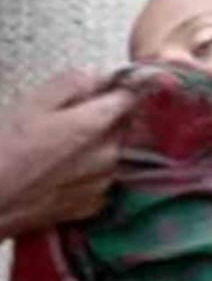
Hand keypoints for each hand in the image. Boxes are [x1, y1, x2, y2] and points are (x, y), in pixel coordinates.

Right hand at [0, 70, 134, 239]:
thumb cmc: (3, 150)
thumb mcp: (31, 104)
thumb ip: (71, 85)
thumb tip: (98, 77)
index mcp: (95, 126)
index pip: (129, 99)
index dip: (123, 89)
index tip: (114, 85)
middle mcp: (109, 155)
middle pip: (123, 126)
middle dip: (107, 117)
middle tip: (72, 116)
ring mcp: (104, 182)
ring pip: (113, 153)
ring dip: (98, 145)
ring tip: (60, 147)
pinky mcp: (94, 204)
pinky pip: (102, 178)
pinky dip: (90, 171)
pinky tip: (62, 171)